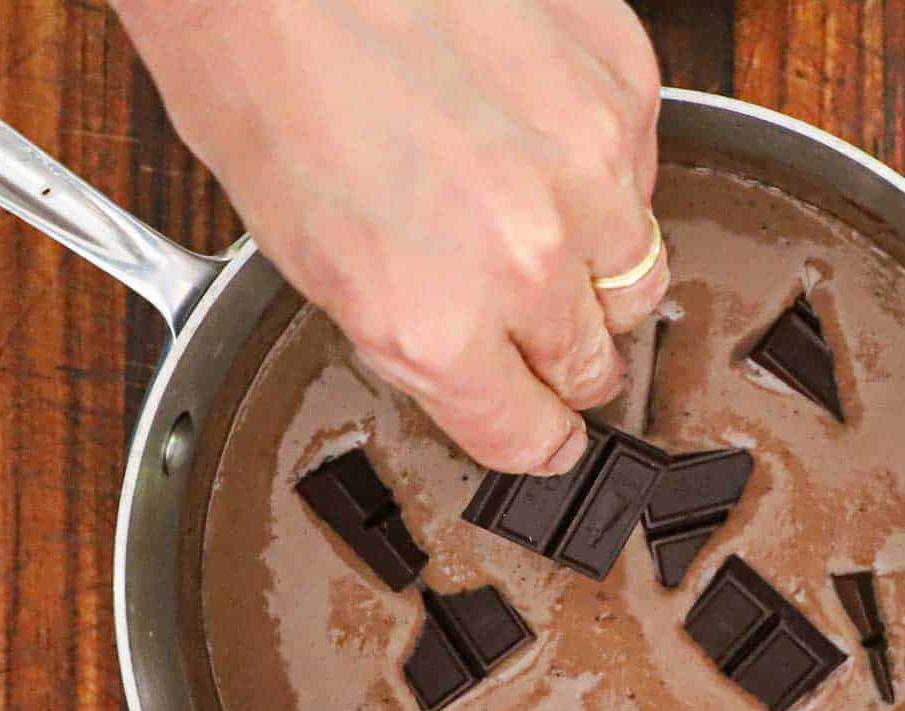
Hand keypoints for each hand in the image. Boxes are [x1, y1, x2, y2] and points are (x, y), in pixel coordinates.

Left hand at [113, 0, 669, 473]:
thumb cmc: (261, 79)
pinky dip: (600, 174)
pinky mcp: (624, 85)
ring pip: (639, 278)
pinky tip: (535, 135)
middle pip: (597, 366)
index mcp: (433, 324)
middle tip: (524, 313)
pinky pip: (642, 175)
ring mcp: (588, 168)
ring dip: (595, 269)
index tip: (543, 430)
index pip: (532, 437)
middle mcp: (525, 260)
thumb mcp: (314, 264)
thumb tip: (489, 374)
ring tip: (530, 213)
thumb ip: (426, 342)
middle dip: (561, 355)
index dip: (535, 436)